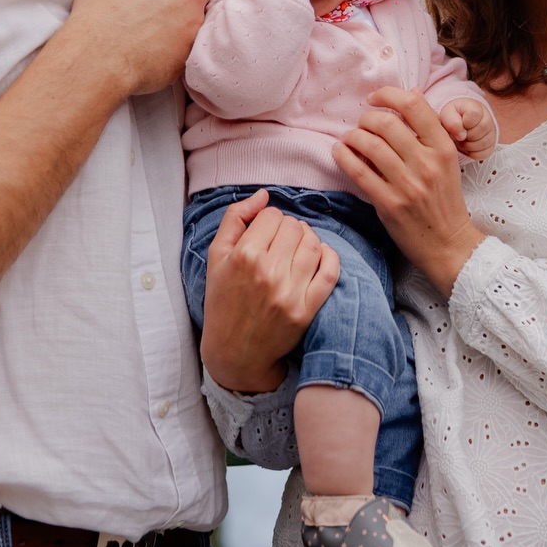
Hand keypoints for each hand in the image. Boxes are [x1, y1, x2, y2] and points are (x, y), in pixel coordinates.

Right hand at [70, 0, 229, 95]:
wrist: (97, 55)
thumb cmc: (97, 11)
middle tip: (163, 8)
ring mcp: (196, 22)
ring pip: (200, 18)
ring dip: (185, 22)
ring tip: (155, 32)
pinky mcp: (194, 51)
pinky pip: (193, 44)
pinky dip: (180, 46)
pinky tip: (156, 49)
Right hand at [200, 189, 340, 392]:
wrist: (234, 351)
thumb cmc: (222, 300)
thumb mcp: (216, 256)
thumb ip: (235, 218)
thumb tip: (263, 195)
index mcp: (243, 256)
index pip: (272, 215)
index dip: (268, 219)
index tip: (264, 232)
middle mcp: (268, 273)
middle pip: (294, 227)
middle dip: (288, 228)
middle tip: (280, 241)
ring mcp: (290, 293)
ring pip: (313, 244)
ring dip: (308, 239)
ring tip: (297, 247)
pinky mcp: (307, 310)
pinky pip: (330, 272)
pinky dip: (330, 257)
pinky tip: (319, 255)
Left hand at [334, 86, 484, 295]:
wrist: (448, 244)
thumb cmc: (444, 199)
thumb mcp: (446, 161)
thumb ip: (429, 129)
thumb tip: (412, 93)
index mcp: (444, 148)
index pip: (414, 106)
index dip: (388, 95)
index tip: (375, 98)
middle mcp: (427, 163)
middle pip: (387, 123)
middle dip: (367, 118)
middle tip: (362, 124)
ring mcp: (408, 185)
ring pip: (369, 145)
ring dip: (353, 136)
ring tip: (350, 139)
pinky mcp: (389, 204)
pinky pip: (359, 172)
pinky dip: (344, 157)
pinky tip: (340, 152)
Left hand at [440, 97, 497, 159]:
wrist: (457, 125)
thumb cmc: (452, 118)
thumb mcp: (447, 115)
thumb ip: (452, 122)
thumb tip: (461, 135)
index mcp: (475, 107)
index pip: (475, 114)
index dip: (465, 122)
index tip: (458, 124)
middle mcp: (487, 118)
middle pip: (483, 128)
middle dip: (467, 134)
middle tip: (459, 134)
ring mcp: (491, 133)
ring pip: (485, 142)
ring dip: (469, 145)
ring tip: (461, 140)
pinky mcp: (490, 146)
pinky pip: (485, 153)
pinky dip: (473, 153)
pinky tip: (466, 147)